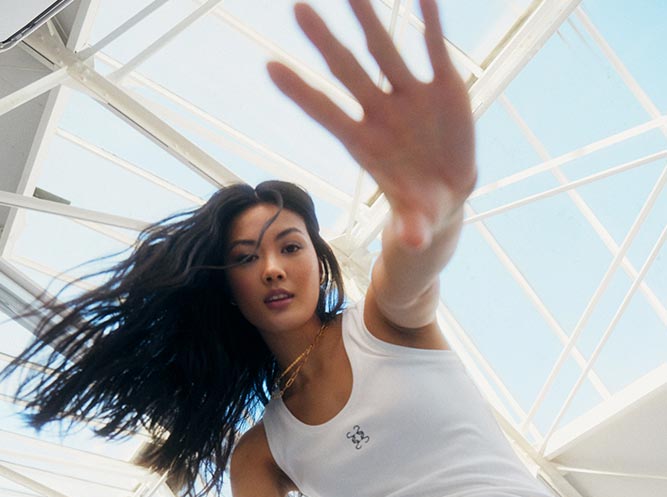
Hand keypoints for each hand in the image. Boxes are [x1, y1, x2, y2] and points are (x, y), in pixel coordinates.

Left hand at [268, 0, 476, 249]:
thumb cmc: (420, 207)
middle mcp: (383, 112)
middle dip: (325, 42)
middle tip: (298, 8)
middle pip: (347, 72)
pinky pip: (434, 49)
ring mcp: (411, 96)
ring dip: (369, 20)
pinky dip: (430, 21)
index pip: (325, 113)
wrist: (448, 193)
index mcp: (365, 143)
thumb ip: (412, 226)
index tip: (270, 68)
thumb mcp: (418, 222)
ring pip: (385, 50)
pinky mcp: (444, 88)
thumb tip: (412, 242)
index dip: (300, 93)